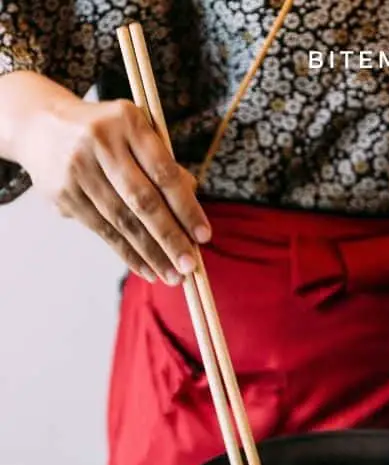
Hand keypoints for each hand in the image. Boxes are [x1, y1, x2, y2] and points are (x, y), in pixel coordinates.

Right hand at [11, 75, 210, 283]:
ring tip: (172, 276)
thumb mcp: (135, 133)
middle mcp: (101, 142)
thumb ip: (164, 164)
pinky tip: (146, 269)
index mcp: (127, 120)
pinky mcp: (64, 193)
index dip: (186, 208)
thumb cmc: (106, 133)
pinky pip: (103, 230)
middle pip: (142, 200)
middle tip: (189, 267)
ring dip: (150, 253)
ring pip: (122, 220)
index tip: (204, 236)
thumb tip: (192, 200)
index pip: (164, 172)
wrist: (41, 124)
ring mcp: (79, 168)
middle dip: (170, 238)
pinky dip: (127, 253)